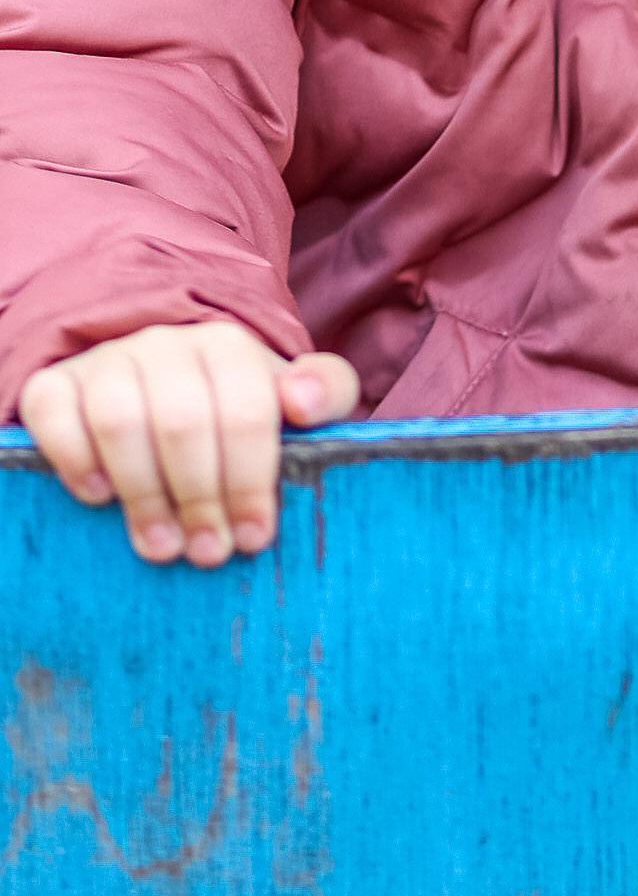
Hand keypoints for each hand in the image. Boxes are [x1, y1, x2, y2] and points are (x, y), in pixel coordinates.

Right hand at [20, 320, 361, 565]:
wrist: (162, 392)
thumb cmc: (238, 412)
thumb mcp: (293, 402)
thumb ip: (326, 392)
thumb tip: (303, 401)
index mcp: (229, 348)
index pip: (244, 411)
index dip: (251, 481)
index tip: (254, 536)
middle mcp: (165, 344)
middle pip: (181, 422)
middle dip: (200, 497)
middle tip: (208, 551)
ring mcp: (108, 360)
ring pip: (118, 420)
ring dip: (142, 491)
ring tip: (162, 544)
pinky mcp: (57, 382)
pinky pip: (54, 413)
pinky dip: (75, 459)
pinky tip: (101, 497)